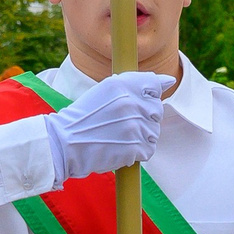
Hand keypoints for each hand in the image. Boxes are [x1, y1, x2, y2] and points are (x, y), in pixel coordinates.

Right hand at [46, 72, 173, 179]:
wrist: (64, 143)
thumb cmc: (85, 117)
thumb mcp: (106, 90)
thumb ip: (137, 83)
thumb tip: (170, 81)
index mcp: (122, 84)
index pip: (154, 84)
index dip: (147, 96)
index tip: (134, 104)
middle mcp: (131, 102)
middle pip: (157, 110)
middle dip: (144, 118)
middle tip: (122, 125)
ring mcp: (134, 126)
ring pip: (154, 132)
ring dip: (140, 137)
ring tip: (119, 137)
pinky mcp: (134, 147)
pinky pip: (149, 150)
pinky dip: (137, 152)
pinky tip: (120, 148)